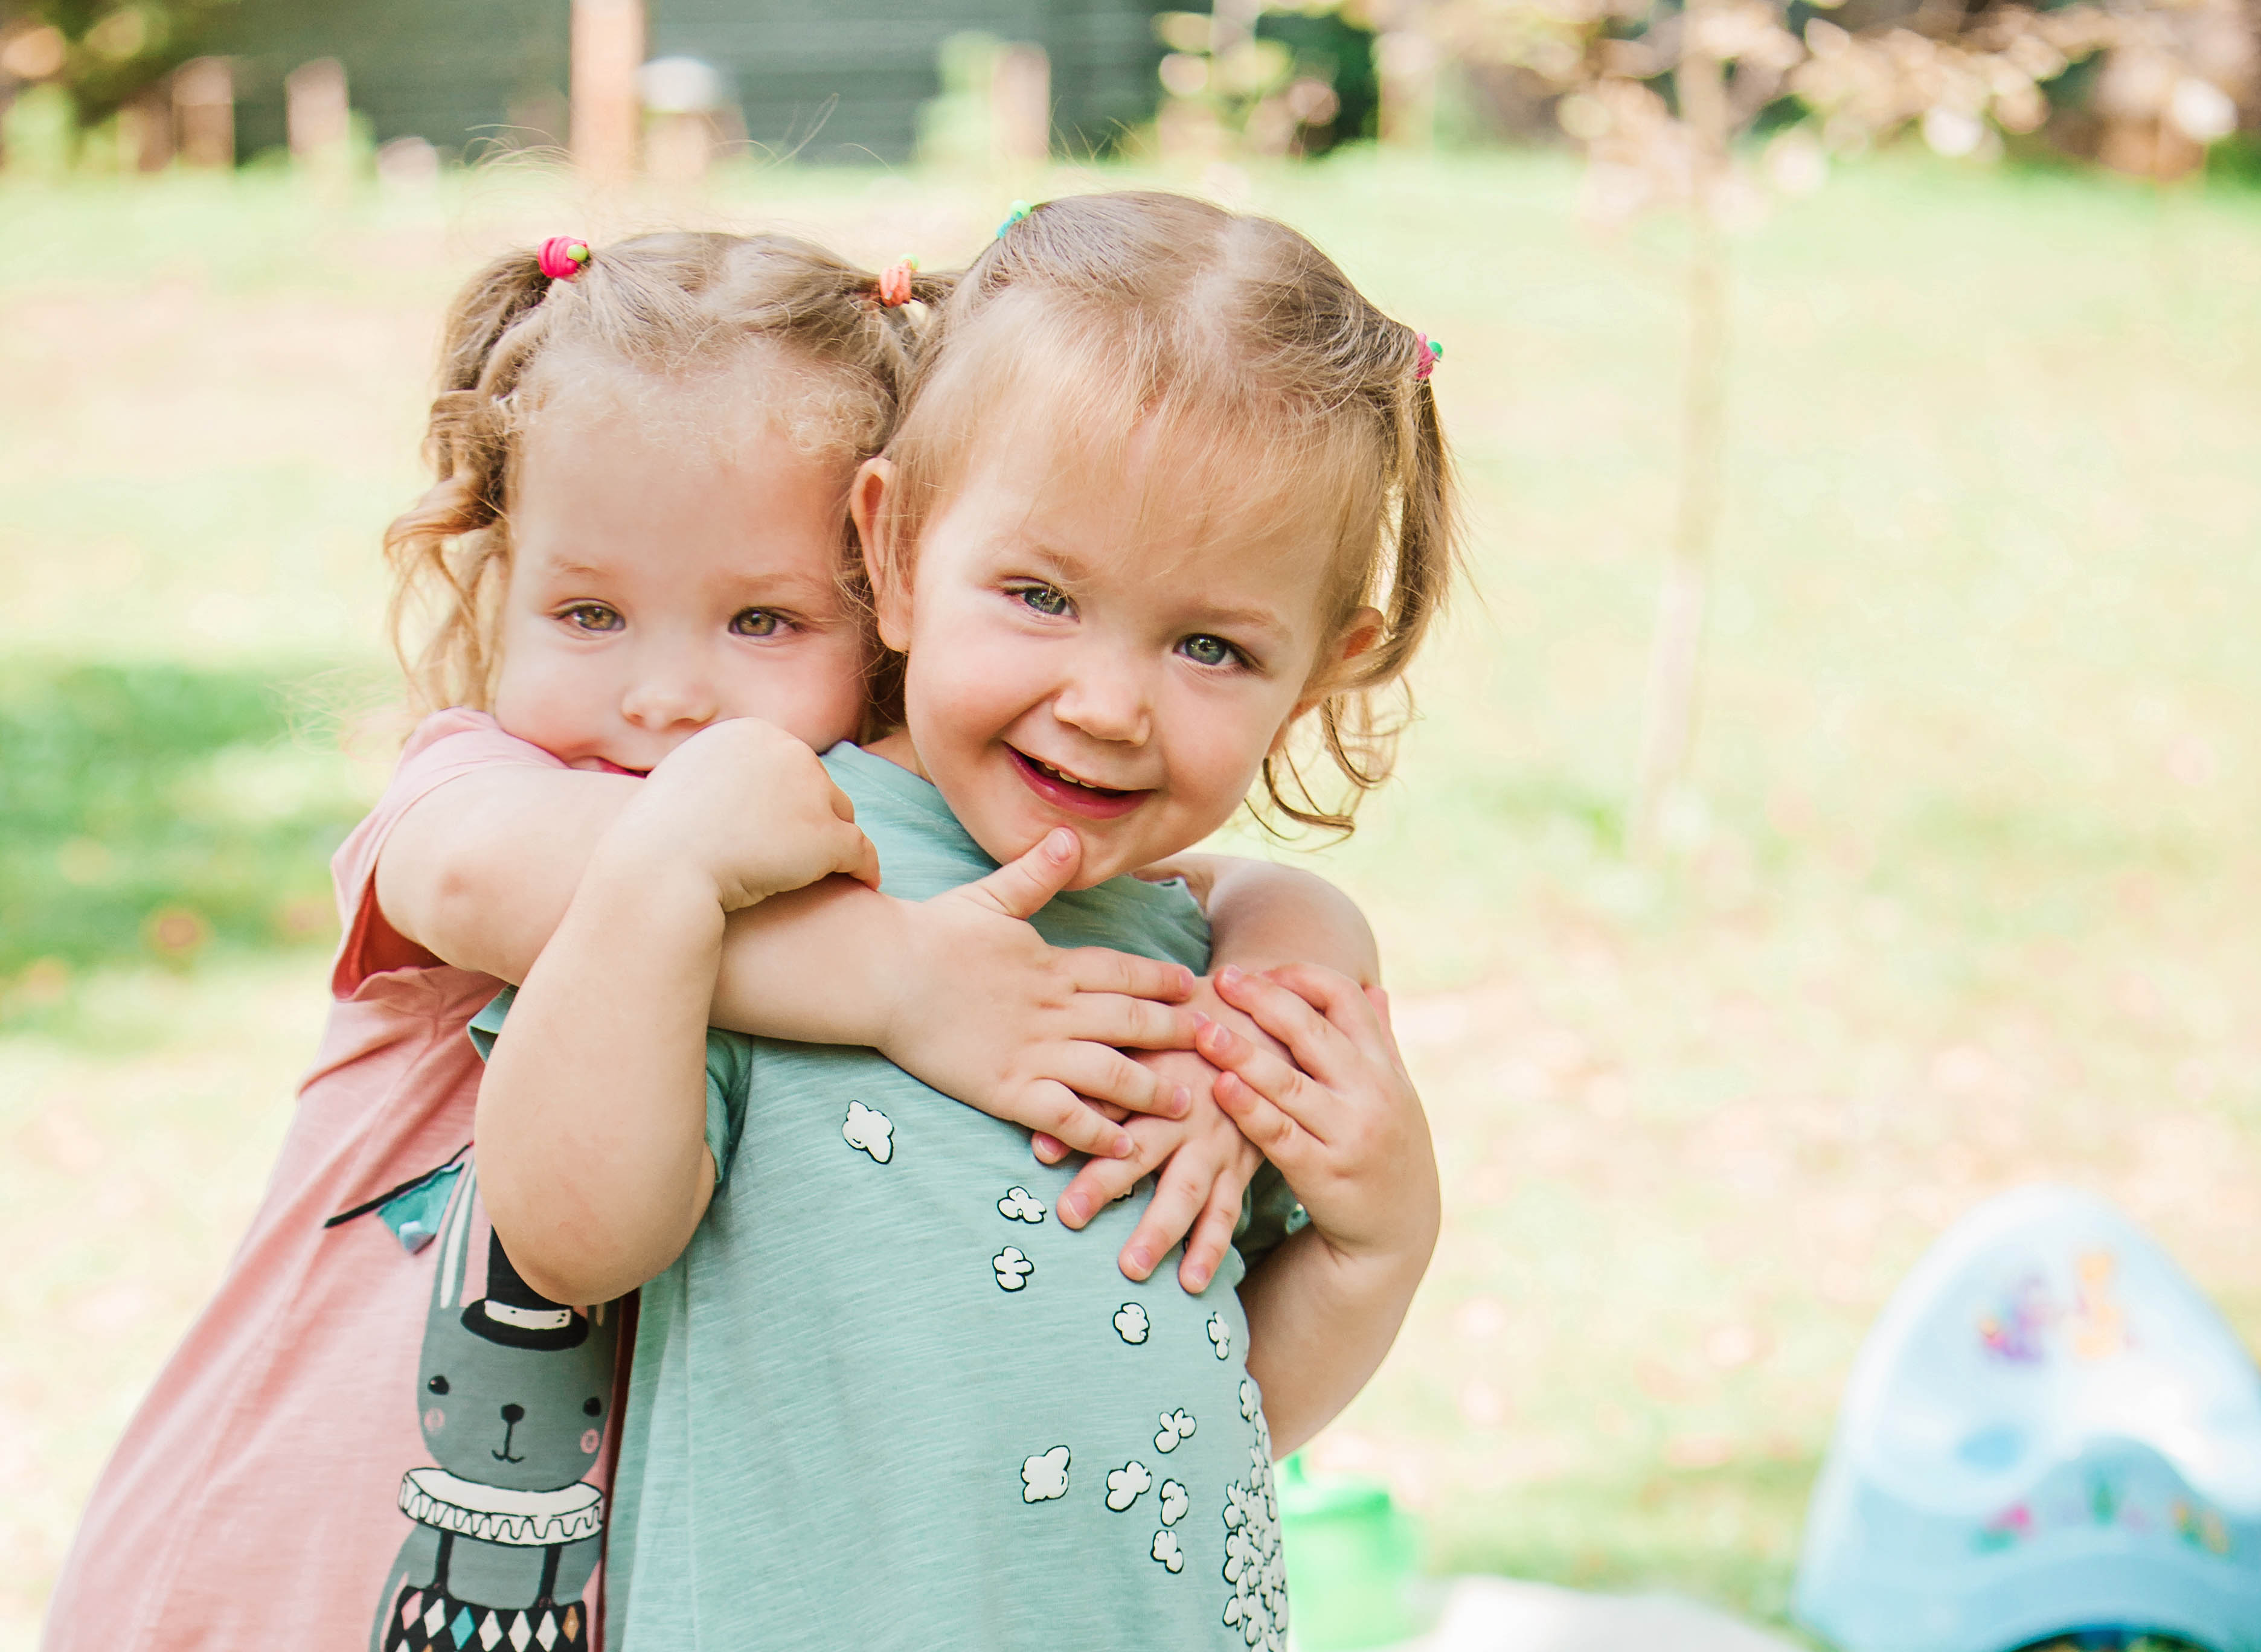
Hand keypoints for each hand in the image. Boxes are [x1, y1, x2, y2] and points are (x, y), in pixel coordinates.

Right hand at [611, 719, 878, 910]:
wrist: (661, 868)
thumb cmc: (661, 835)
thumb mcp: (685, 779)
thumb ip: (721, 770)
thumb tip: (741, 783)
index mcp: (753, 733)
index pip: (789, 763)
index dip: (788, 796)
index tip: (778, 824)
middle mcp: (789, 751)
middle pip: (820, 787)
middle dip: (811, 818)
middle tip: (794, 854)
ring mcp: (812, 793)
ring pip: (841, 818)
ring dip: (831, 843)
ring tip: (816, 873)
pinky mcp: (828, 837)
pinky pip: (862, 853)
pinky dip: (865, 868)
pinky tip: (865, 883)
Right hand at [875, 828, 1202, 1162]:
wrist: (881, 973)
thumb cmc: (929, 934)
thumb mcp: (989, 897)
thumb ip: (1036, 874)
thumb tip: (1071, 835)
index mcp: (1052, 963)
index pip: (1121, 971)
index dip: (1160, 979)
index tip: (1192, 986)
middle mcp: (1054, 1009)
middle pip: (1131, 1021)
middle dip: (1176, 1033)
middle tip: (1216, 1044)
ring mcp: (1033, 1051)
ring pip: (1111, 1073)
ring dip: (1153, 1089)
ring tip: (1187, 1101)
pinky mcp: (1007, 1090)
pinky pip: (1065, 1117)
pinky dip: (1099, 1133)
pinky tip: (1126, 1148)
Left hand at [1056, 1048, 1263, 1292]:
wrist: (1267, 1046)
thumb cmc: (1193, 1042)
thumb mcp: (1150, 1047)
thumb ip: (1101, 1084)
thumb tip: (1043, 1134)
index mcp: (1158, 1080)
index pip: (1110, 1103)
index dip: (1077, 1125)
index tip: (1040, 1152)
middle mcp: (1187, 1117)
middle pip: (1143, 1150)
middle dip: (1106, 1183)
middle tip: (1070, 1214)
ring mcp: (1216, 1148)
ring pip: (1185, 1192)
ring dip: (1160, 1230)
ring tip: (1132, 1268)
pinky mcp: (1239, 1172)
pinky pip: (1224, 1214)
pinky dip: (1209, 1248)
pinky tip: (1191, 1283)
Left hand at [1199, 964, 1438, 1271]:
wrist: (1399, 1229)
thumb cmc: (1387, 1146)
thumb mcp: (1396, 1091)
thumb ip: (1381, 1040)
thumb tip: (1373, 987)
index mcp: (1383, 1065)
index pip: (1344, 999)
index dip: (1299, 977)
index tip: (1258, 971)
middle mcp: (1371, 1093)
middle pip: (1313, 1032)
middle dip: (1263, 1001)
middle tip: (1221, 980)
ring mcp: (1348, 1134)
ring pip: (1290, 1083)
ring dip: (1244, 1053)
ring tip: (1203, 1030)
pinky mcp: (1323, 1173)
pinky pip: (1280, 1135)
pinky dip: (1250, 1109)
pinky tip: (1220, 1087)